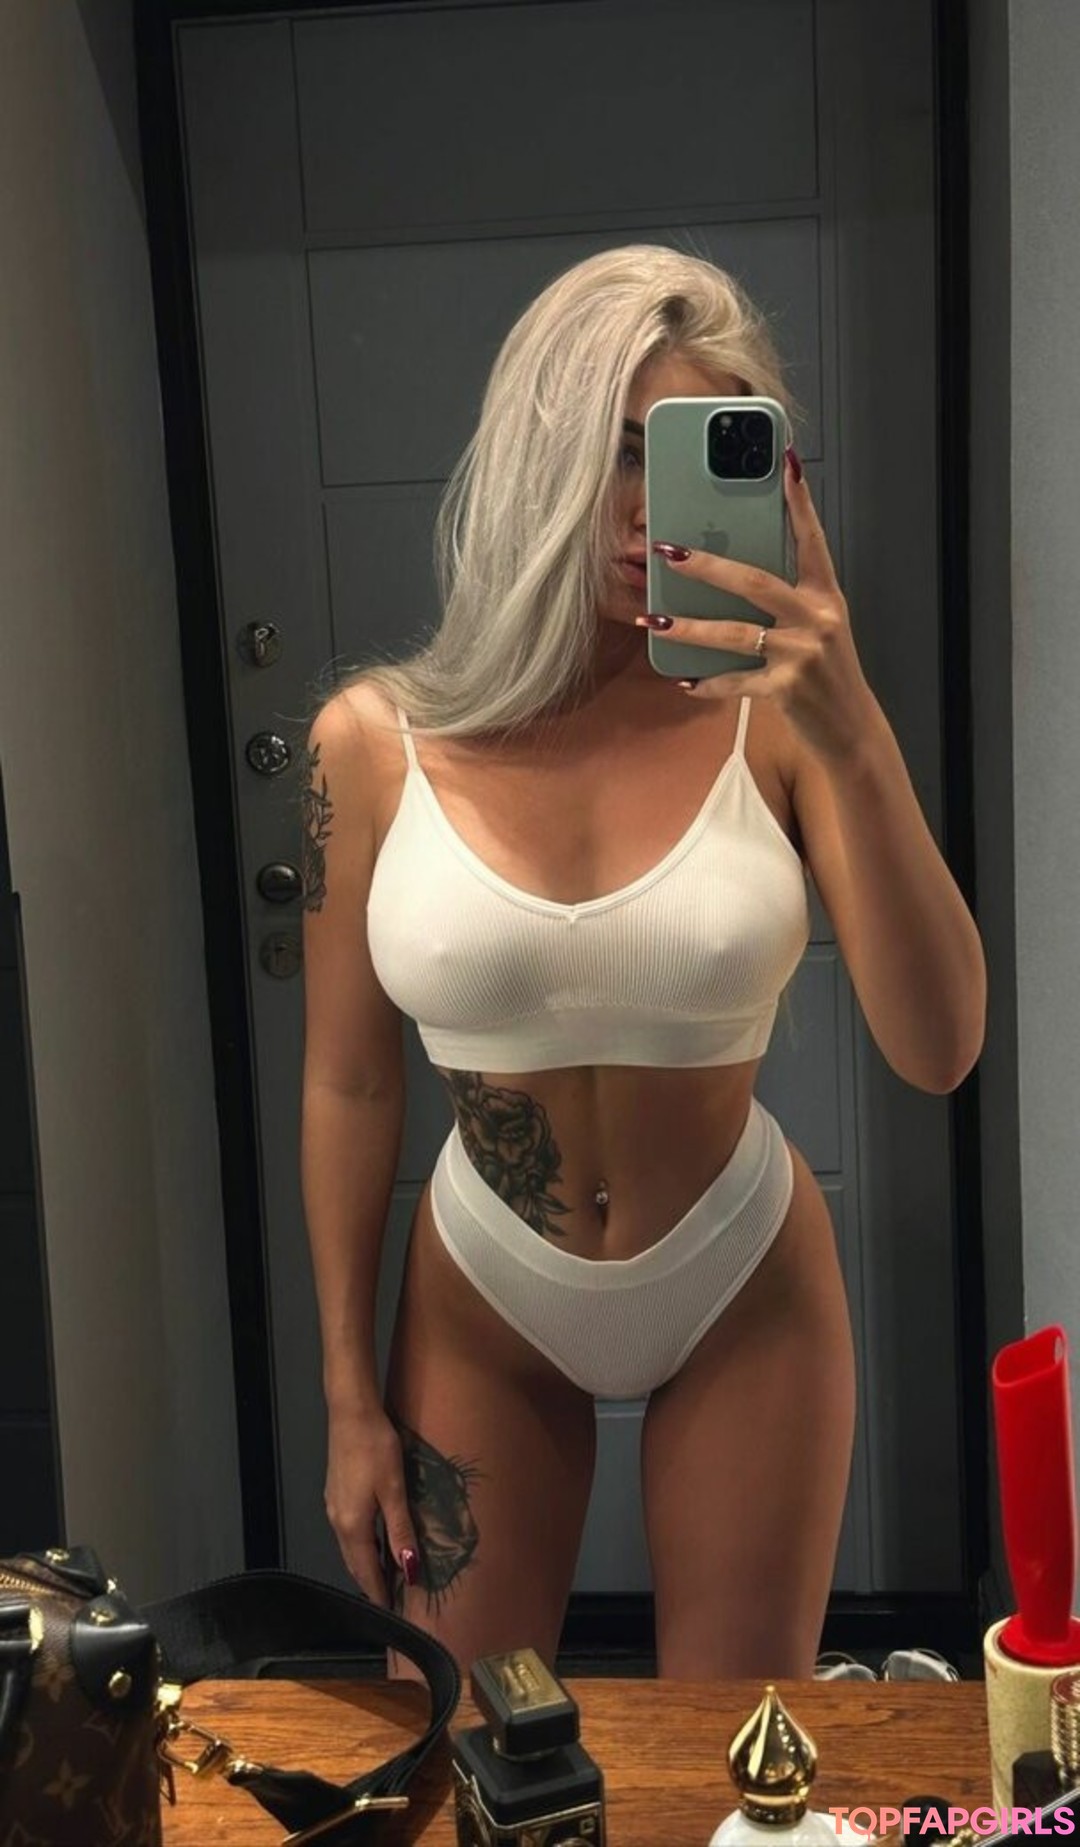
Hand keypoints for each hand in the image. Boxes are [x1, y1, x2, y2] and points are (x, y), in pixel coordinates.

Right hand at [325, 1405, 419, 1605]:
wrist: (350, 1412)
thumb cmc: (375, 1448)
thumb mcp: (394, 1490)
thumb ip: (401, 1531)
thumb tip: (409, 1570)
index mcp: (352, 1526)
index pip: (366, 1571)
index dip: (379, 1592)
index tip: (390, 1614)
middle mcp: (338, 1521)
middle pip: (355, 1563)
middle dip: (371, 1583)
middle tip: (392, 1599)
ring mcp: (333, 1507)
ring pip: (351, 1547)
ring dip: (367, 1564)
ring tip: (388, 1575)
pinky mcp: (336, 1493)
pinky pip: (349, 1532)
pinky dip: (363, 1545)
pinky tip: (377, 1540)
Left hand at [639, 453, 876, 761]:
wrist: (851, 729)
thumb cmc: (828, 674)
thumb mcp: (819, 628)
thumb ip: (789, 602)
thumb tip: (733, 576)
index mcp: (826, 596)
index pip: (812, 540)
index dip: (799, 502)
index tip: (785, 463)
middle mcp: (817, 618)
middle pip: (755, 581)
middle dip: (706, 565)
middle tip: (667, 551)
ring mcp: (802, 653)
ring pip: (734, 632)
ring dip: (688, 627)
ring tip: (653, 620)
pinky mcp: (786, 688)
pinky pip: (735, 681)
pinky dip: (707, 683)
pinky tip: (684, 682)